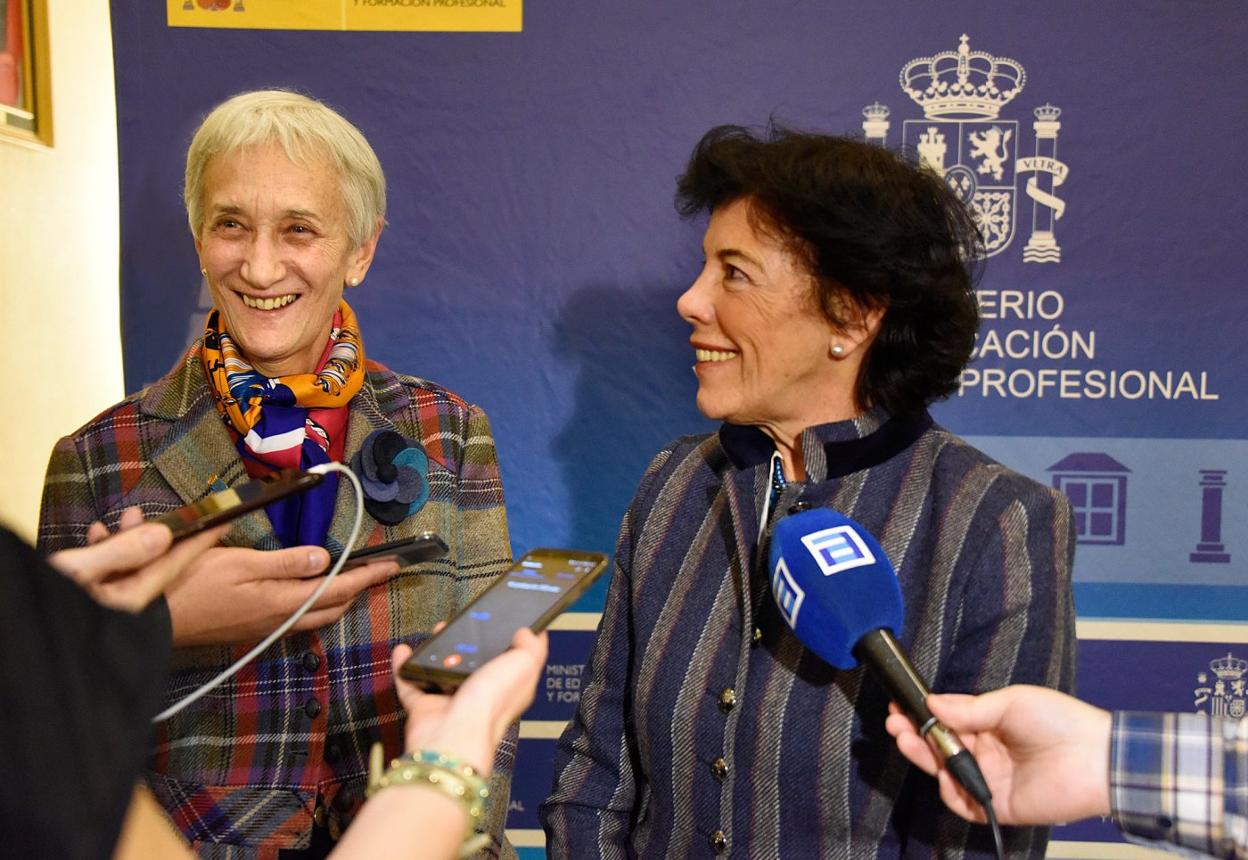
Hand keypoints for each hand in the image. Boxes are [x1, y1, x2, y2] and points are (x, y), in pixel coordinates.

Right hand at [48, 506, 226, 612]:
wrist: (13, 637)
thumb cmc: (33, 615)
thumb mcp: (74, 575)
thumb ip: (118, 555)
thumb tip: (160, 535)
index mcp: (126, 606)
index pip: (172, 565)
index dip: (198, 539)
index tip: (223, 519)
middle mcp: (119, 611)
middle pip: (151, 566)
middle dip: (158, 535)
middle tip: (169, 511)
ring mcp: (102, 611)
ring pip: (124, 569)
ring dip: (126, 540)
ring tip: (126, 517)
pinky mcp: (83, 609)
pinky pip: (102, 577)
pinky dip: (102, 553)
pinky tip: (97, 536)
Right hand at [166, 544, 399, 646]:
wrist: (155, 622)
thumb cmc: (192, 586)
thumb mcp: (239, 564)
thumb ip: (285, 564)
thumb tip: (325, 560)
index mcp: (283, 602)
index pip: (338, 588)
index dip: (368, 574)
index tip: (394, 563)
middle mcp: (281, 620)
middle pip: (334, 606)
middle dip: (362, 587)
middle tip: (382, 570)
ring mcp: (268, 628)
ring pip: (318, 616)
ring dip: (342, 599)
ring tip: (357, 581)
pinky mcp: (256, 629)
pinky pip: (300, 620)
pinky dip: (318, 607)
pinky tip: (314, 597)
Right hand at [390, 627, 547, 774]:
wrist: (452, 735)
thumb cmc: (491, 703)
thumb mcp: (523, 666)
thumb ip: (531, 648)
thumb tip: (529, 633)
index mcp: (509, 686)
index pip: (514, 661)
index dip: (511, 640)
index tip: (505, 618)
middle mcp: (481, 694)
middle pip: (476, 662)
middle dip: (469, 640)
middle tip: (462, 621)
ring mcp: (452, 701)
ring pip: (444, 669)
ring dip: (437, 649)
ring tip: (436, 631)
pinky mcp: (426, 707)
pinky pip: (412, 682)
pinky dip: (405, 666)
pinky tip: (404, 650)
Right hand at [885, 685, 1112, 825]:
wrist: (1094, 759)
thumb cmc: (1058, 721)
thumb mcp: (1011, 702)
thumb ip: (969, 708)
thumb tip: (932, 702)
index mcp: (990, 725)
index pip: (947, 721)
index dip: (923, 714)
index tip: (900, 704)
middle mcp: (986, 753)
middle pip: (940, 746)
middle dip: (914, 734)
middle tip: (894, 724)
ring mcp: (990, 780)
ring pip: (946, 772)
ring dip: (924, 757)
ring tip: (908, 740)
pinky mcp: (998, 805)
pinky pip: (964, 802)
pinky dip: (950, 790)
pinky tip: (945, 774)